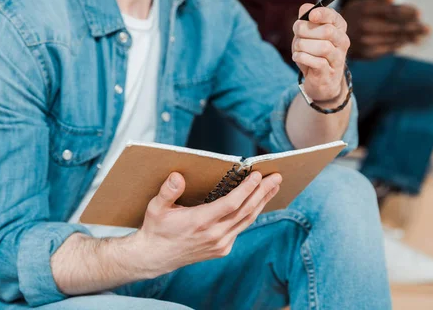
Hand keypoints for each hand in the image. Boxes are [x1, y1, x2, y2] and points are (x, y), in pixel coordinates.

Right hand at [131, 171, 280, 277]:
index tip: (258, 175)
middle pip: (246, 211)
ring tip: (274, 186)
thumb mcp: (156, 208)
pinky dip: (251, 213)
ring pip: (247, 220)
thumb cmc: (156, 228)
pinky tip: (258, 202)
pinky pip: (241, 228)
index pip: (231, 204)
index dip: (247, 189)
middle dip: (263, 192)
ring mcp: (220, 244)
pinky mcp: (222, 249)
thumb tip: (177, 176)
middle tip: (276, 177)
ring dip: (262, 202)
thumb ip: (168, 192)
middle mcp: (214, 235)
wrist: (155, 256)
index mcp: (200, 222)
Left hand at [292, 5, 349, 103]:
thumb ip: (305, 20)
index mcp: (338, 28)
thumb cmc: (312, 53)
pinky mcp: (329, 72)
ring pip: (323, 47)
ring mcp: (338, 58)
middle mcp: (342, 42)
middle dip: (306, 31)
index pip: (334, 17)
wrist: (319, 81)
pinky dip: (302, 58)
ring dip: (303, 46)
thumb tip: (305, 8)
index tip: (311, 16)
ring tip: (298, 49)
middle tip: (297, 36)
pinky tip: (298, 57)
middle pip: (327, 31)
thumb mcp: (307, 34)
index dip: (323, 14)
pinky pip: (317, 62)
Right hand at [341, 0, 429, 58]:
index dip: (408, 11)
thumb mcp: (361, 4)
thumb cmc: (351, 18)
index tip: (419, 12)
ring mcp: (366, 40)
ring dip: (410, 37)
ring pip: (394, 38)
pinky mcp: (367, 52)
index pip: (392, 10)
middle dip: (414, 26)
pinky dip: (399, 45)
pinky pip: (388, 48)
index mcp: (365, 9)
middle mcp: (366, 25)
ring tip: (421, 36)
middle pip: (396, 25)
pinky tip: (407, 42)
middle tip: (426, 28)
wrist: (331, 38)